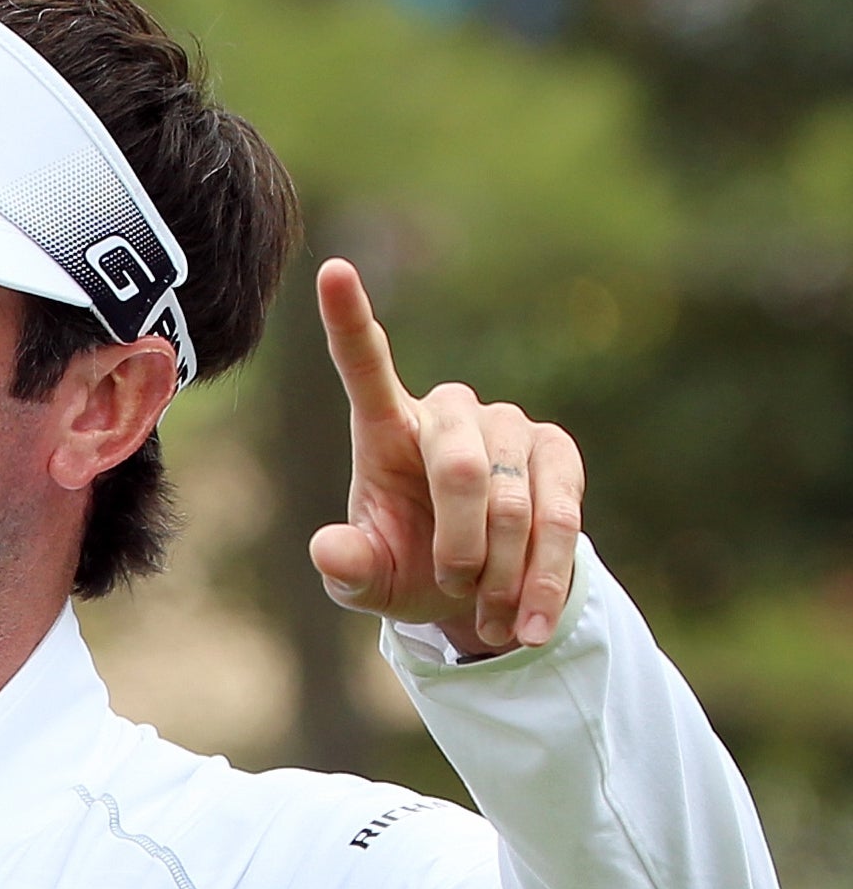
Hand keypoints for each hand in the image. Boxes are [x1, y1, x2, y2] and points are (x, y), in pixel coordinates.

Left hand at [308, 259, 584, 655]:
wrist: (480, 592)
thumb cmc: (407, 569)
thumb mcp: (367, 581)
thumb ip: (346, 568)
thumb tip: (328, 550)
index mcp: (385, 427)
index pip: (365, 367)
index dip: (349, 319)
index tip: (332, 269)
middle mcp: (448, 411)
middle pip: (458, 468)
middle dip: (460, 543)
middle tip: (454, 584)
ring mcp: (507, 424)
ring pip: (512, 500)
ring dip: (500, 569)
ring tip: (487, 610)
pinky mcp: (558, 451)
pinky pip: (559, 515)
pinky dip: (541, 575)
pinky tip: (528, 618)